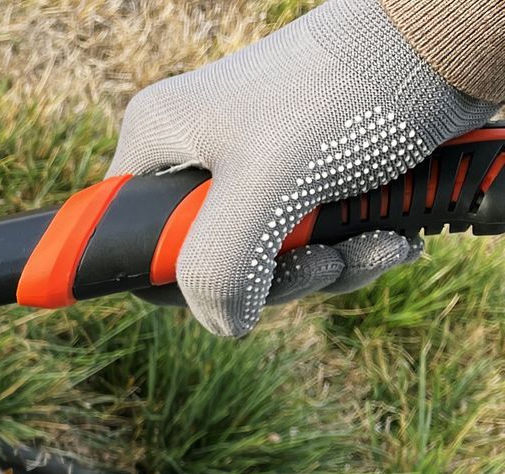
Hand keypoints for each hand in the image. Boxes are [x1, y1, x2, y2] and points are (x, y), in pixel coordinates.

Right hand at [108, 0, 494, 335]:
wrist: (445, 46)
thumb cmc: (347, 93)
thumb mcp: (267, 187)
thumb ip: (220, 267)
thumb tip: (224, 324)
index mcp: (158, 145)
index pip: (130, 245)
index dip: (178, 281)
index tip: (235, 286)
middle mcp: (198, 155)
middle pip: (211, 263)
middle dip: (280, 279)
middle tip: (325, 261)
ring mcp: (255, 166)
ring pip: (269, 260)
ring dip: (331, 268)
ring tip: (378, 241)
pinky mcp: (308, 175)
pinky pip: (311, 242)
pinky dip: (352, 251)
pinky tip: (390, 235)